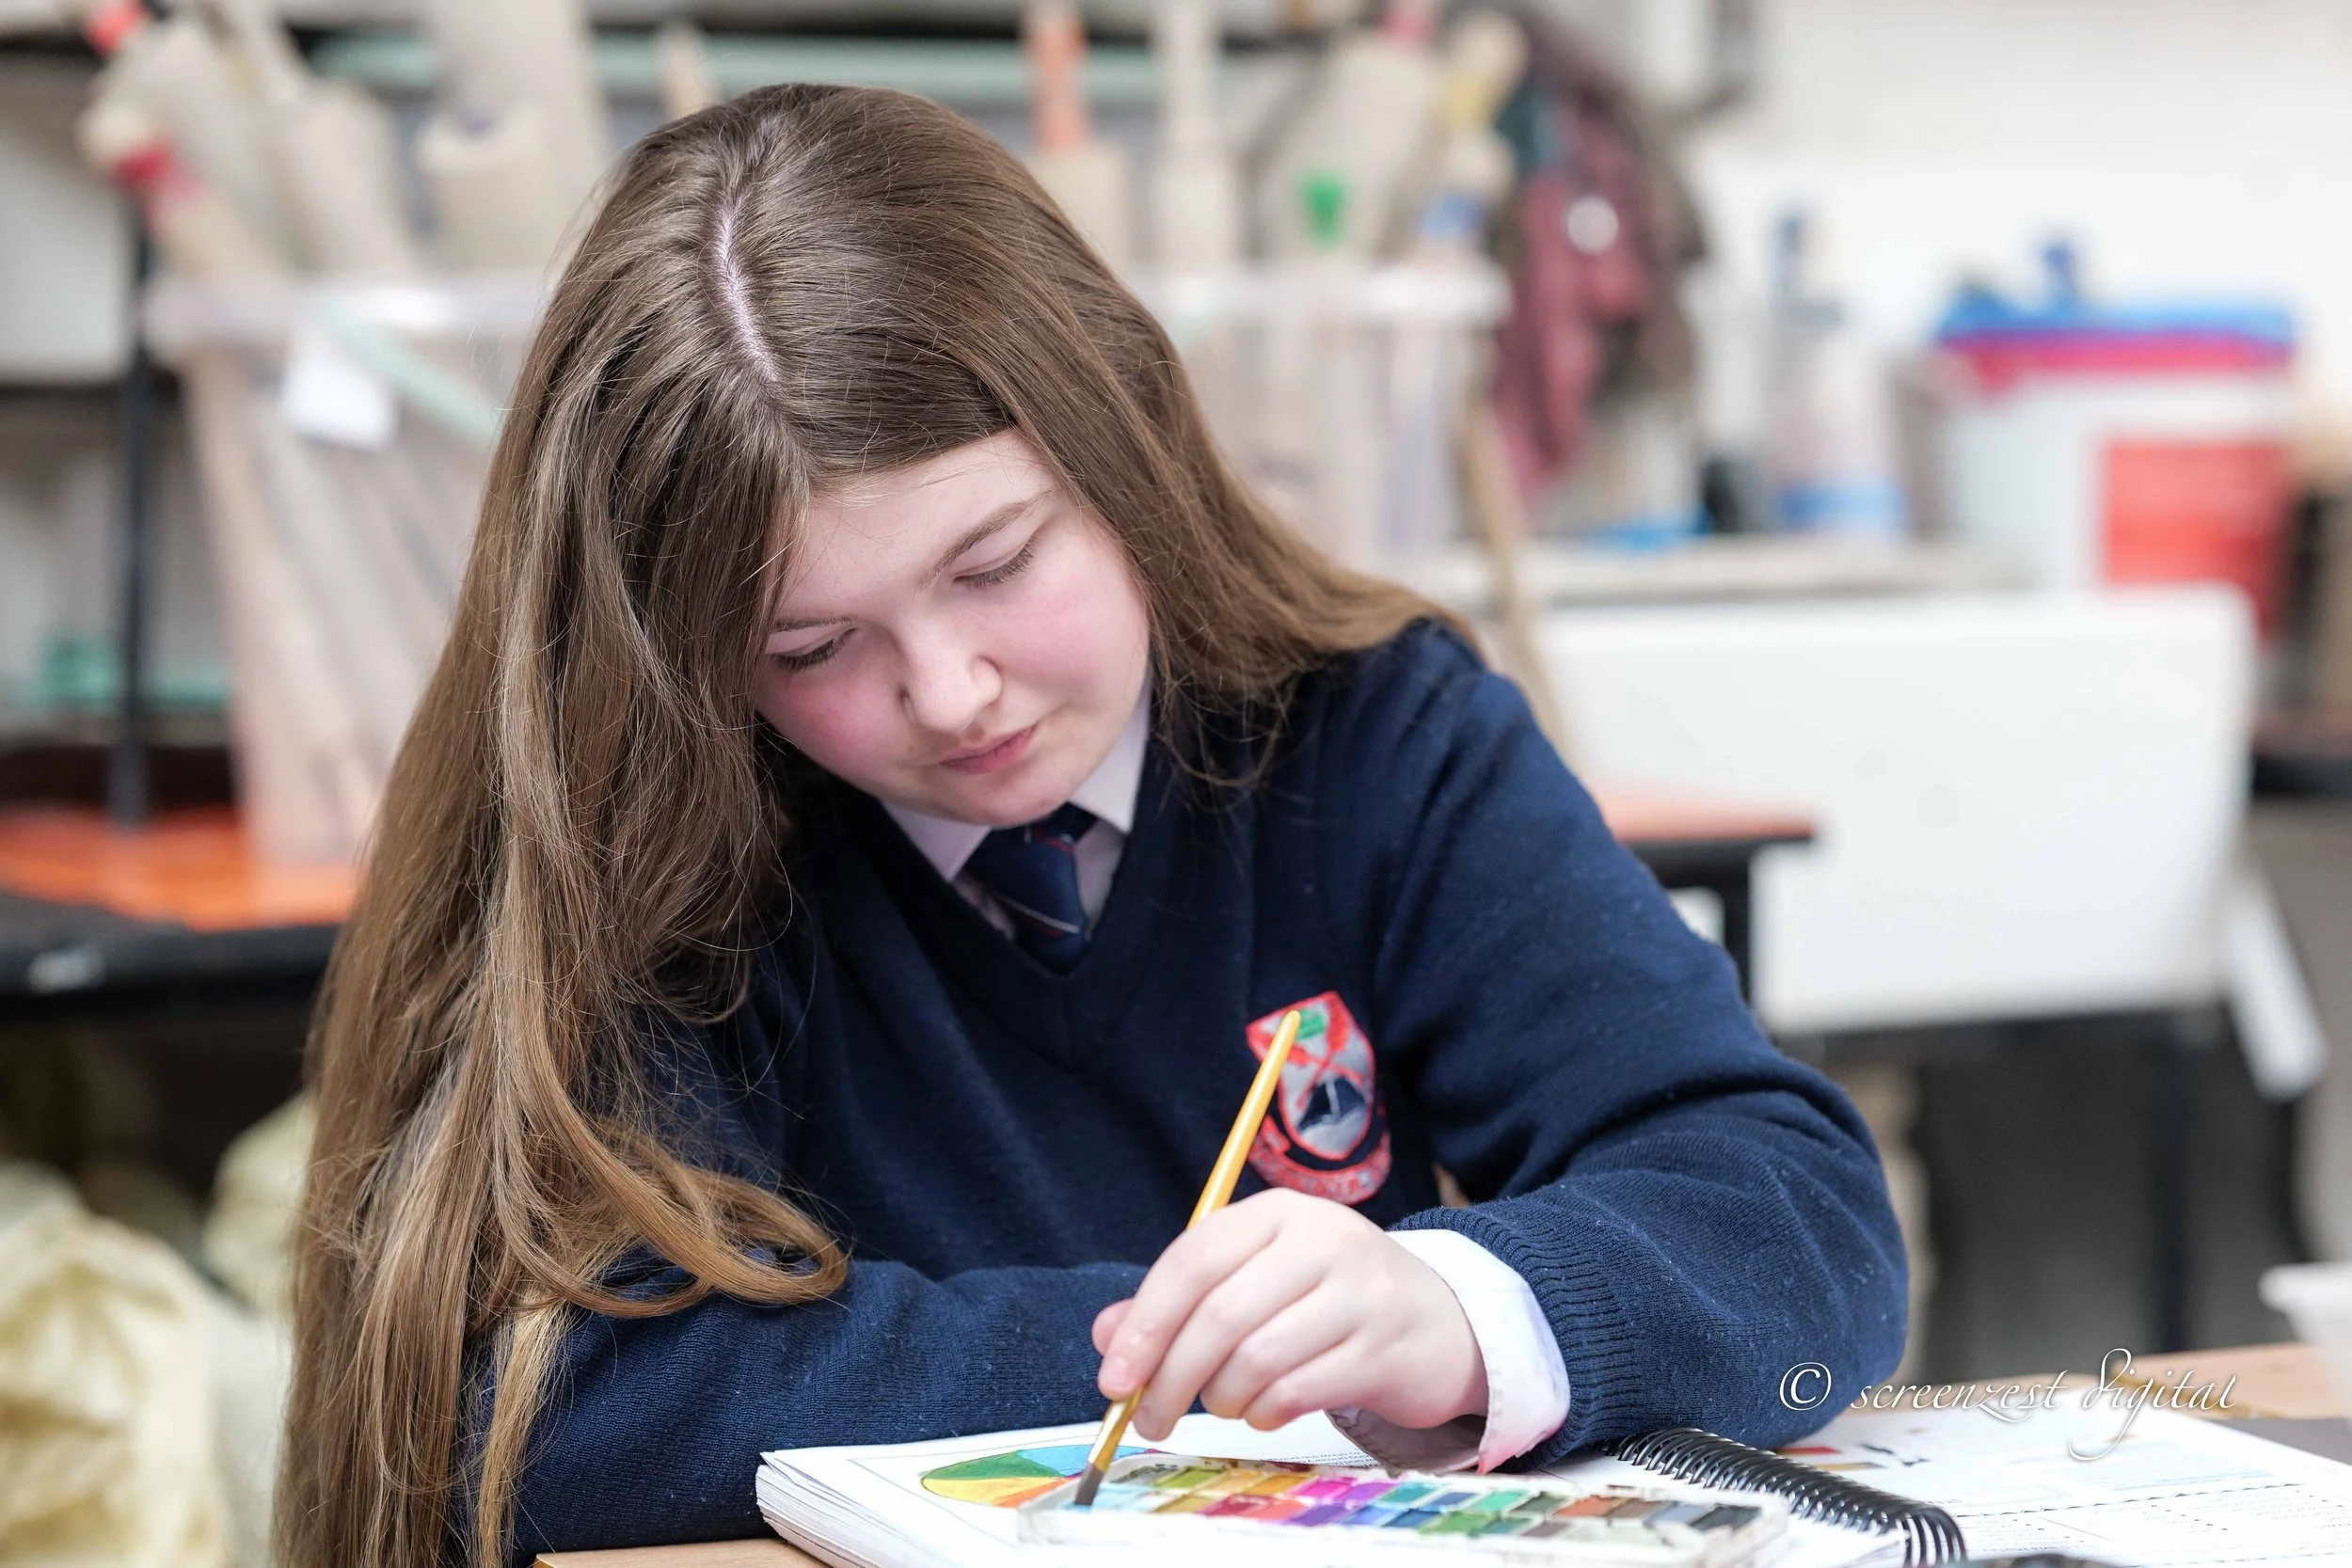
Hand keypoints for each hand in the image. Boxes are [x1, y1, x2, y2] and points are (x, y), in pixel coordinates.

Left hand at [1090, 1188, 1486, 1439]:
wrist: (1438, 1322)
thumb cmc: (1326, 1299)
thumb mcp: (1255, 1280)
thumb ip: (1180, 1304)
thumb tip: (1107, 1337)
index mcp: (1278, 1213)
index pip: (1194, 1260)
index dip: (1145, 1323)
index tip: (1113, 1378)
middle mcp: (1322, 1241)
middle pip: (1221, 1315)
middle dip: (1171, 1377)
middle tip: (1150, 1418)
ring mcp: (1360, 1294)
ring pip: (1258, 1358)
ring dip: (1220, 1397)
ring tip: (1220, 1404)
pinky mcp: (1383, 1349)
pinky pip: (1298, 1392)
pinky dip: (1263, 1412)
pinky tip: (1262, 1410)